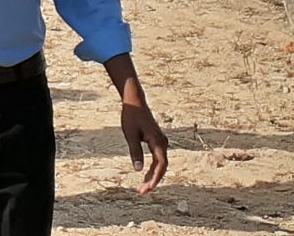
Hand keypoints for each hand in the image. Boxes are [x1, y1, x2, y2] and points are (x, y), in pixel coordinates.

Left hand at [108, 56, 167, 192]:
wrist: (135, 101)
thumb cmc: (131, 116)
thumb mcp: (130, 135)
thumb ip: (135, 152)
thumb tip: (138, 169)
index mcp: (158, 141)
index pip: (160, 165)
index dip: (155, 178)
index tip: (147, 188)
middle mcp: (163, 142)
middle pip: (161, 166)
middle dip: (153, 180)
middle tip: (142, 192)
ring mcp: (161, 142)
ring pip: (160, 163)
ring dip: (153, 175)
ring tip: (143, 187)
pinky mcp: (157, 141)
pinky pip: (158, 159)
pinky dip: (152, 168)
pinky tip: (145, 175)